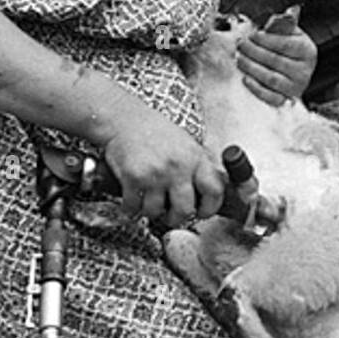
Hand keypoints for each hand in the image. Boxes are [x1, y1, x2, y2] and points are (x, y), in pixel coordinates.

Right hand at [98, 101, 224, 226]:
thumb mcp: (187, 145)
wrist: (124, 120)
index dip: (210, 207)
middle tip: (171, 214)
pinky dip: (131, 207)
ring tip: (150, 200)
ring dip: (151, 211)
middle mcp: (177, 167)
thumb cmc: (155, 132)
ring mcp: (155, 173)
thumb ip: (198, 167)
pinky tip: (133, 198)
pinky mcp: (132, 178)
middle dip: (177, 217)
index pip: (214, 190)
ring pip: (156, 212)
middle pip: (185, 210)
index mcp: (195, 158)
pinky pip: (133, 207)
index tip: (202, 212)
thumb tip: (210, 192)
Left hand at [236, 25, 317, 105]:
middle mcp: (304, 70)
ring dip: (251, 68)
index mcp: (307, 50)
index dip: (265, 39)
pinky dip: (256, 89)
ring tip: (239, 58)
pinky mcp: (286, 100)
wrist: (293, 69)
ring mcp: (295, 87)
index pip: (284, 44)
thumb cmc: (288, 47)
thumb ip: (285, 23)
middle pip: (275, 61)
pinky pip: (271, 97)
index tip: (251, 35)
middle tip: (240, 45)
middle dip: (253, 51)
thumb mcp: (289, 33)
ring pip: (271, 78)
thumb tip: (292, 11)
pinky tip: (245, 79)